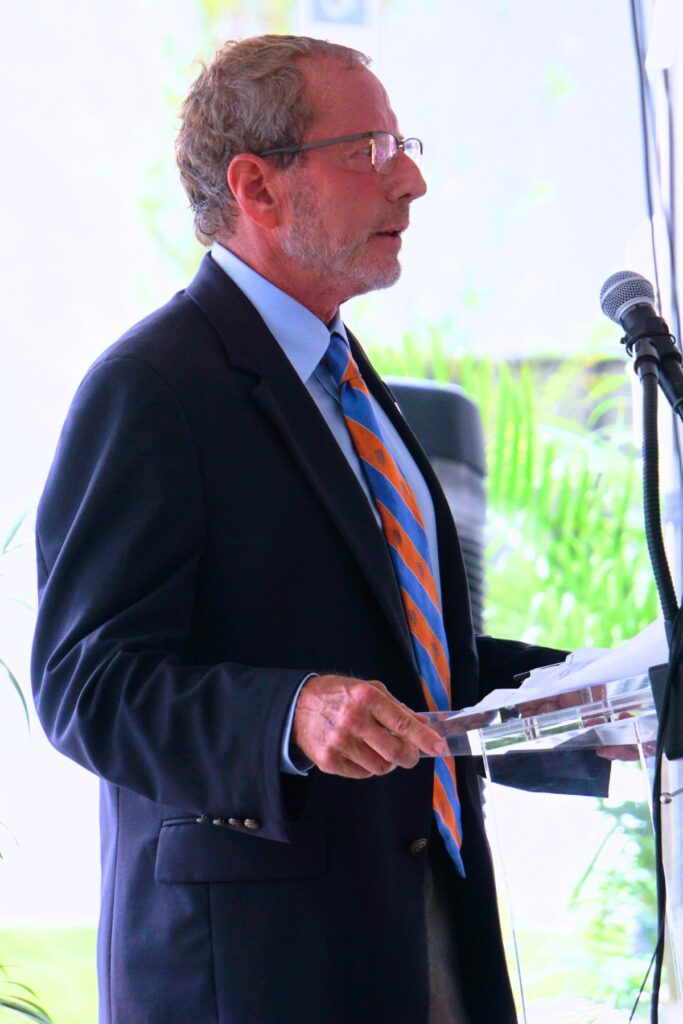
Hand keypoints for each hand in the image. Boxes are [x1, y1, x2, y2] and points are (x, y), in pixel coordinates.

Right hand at [292, 675, 446, 778]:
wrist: (297, 707)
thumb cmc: (338, 695)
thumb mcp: (369, 689)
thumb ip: (397, 707)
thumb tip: (424, 724)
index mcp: (366, 697)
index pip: (403, 723)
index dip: (425, 739)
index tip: (439, 748)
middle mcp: (353, 720)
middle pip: (395, 752)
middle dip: (410, 757)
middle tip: (410, 754)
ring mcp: (339, 743)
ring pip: (380, 767)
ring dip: (388, 762)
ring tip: (380, 749)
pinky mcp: (329, 761)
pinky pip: (362, 774)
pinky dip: (368, 767)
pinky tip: (361, 752)